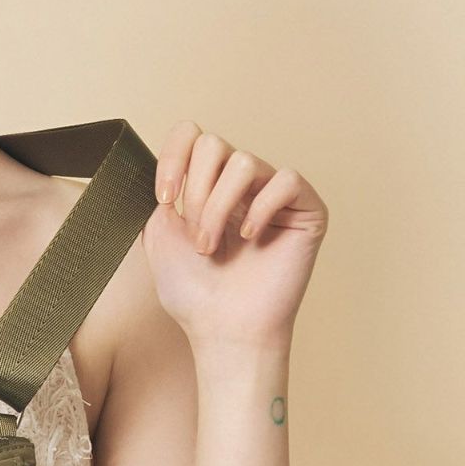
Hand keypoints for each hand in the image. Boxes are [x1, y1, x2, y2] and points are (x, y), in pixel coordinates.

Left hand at [141, 120, 328, 350]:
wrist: (222, 329)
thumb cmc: (194, 294)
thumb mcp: (158, 235)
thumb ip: (163, 191)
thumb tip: (167, 161)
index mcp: (206, 186)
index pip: (192, 136)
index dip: (173, 156)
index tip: (164, 196)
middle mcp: (240, 186)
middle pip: (214, 144)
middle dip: (196, 192)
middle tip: (196, 235)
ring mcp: (273, 195)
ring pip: (244, 162)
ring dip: (218, 206)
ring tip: (213, 245)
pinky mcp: (306, 210)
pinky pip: (285, 180)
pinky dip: (260, 209)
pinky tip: (251, 237)